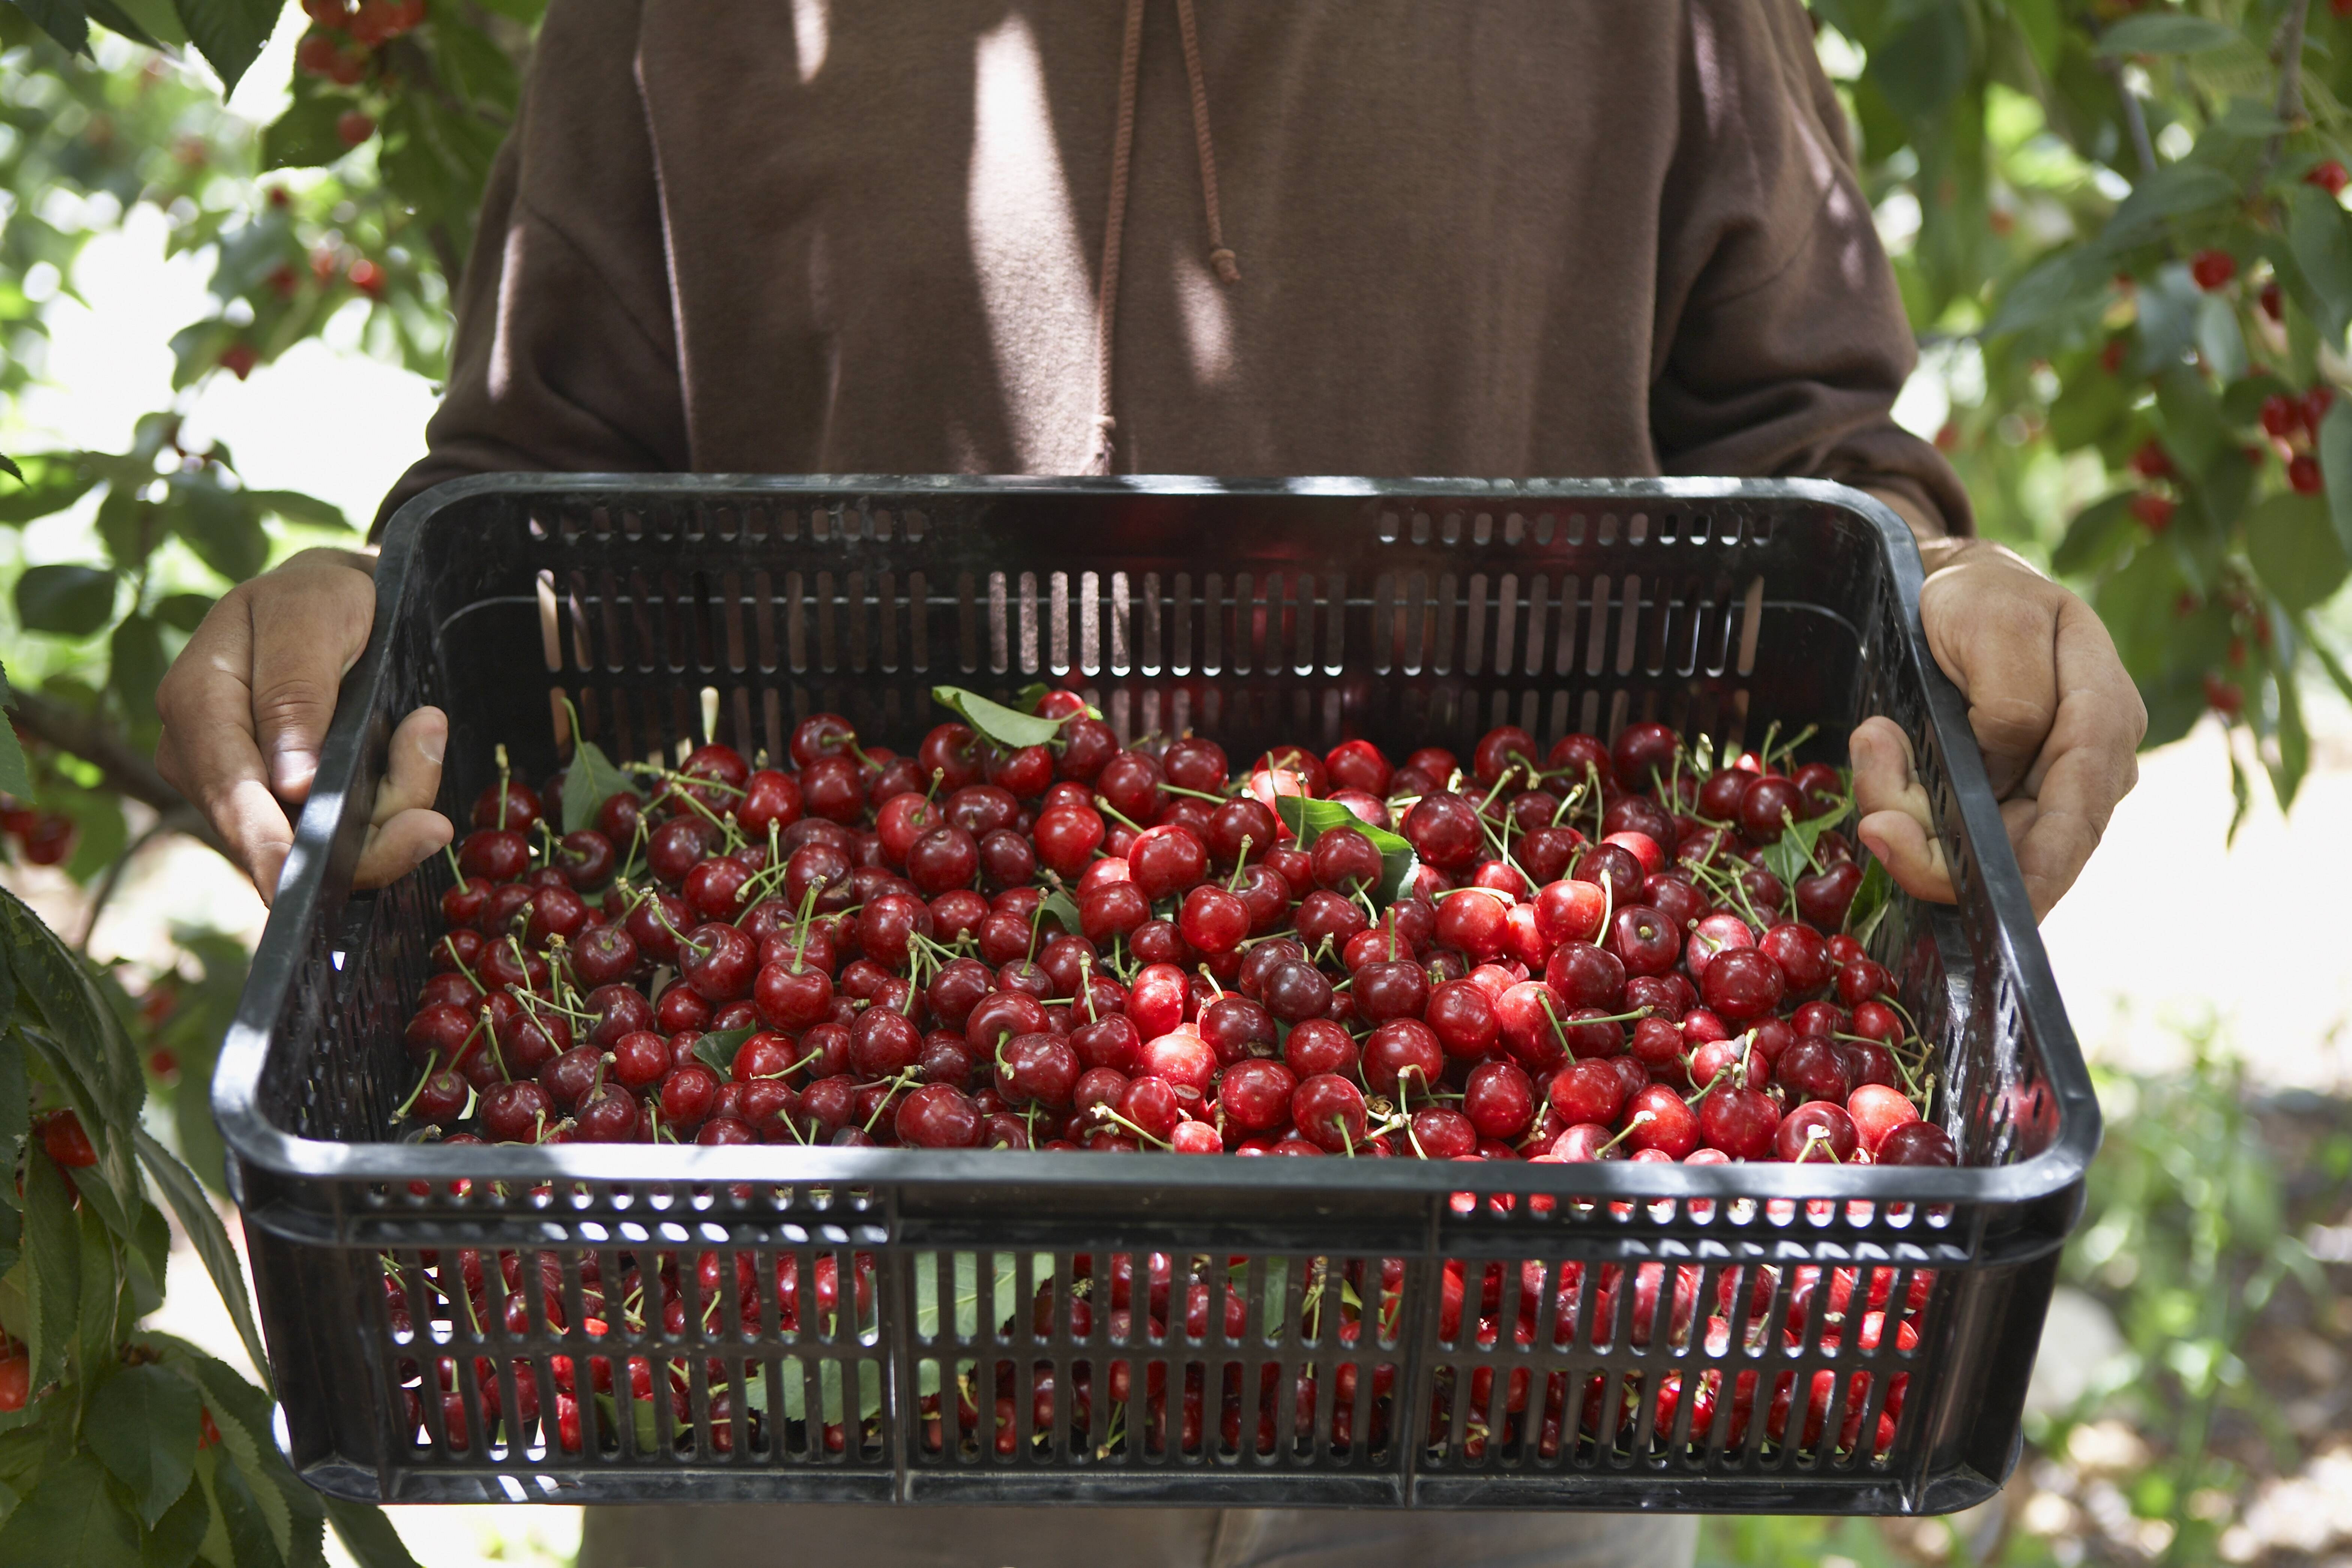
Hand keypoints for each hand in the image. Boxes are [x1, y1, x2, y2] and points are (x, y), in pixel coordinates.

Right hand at [156, 548, 452, 904]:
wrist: (336, 598)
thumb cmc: (319, 598)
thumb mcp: (310, 615)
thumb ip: (295, 691)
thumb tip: (289, 784)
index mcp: (196, 701)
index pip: (228, 789)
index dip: (269, 842)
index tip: (311, 875)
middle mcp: (207, 755)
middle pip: (274, 831)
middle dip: (358, 841)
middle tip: (432, 824)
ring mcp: (246, 784)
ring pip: (316, 840)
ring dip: (388, 815)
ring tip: (428, 742)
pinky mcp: (289, 802)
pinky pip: (338, 833)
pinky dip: (389, 810)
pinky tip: (419, 764)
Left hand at [1850, 538, 2144, 921]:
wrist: (1947, 588)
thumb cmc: (1982, 596)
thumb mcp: (1999, 621)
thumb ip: (2013, 699)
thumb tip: (1999, 770)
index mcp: (2105, 715)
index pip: (2082, 810)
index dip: (2044, 868)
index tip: (2000, 903)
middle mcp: (2084, 764)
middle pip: (2021, 844)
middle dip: (1939, 849)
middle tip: (1875, 819)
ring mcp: (2038, 786)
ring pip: (1974, 843)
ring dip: (1909, 815)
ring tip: (1873, 743)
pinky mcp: (1992, 795)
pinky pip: (1947, 827)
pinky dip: (1904, 807)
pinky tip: (1879, 756)